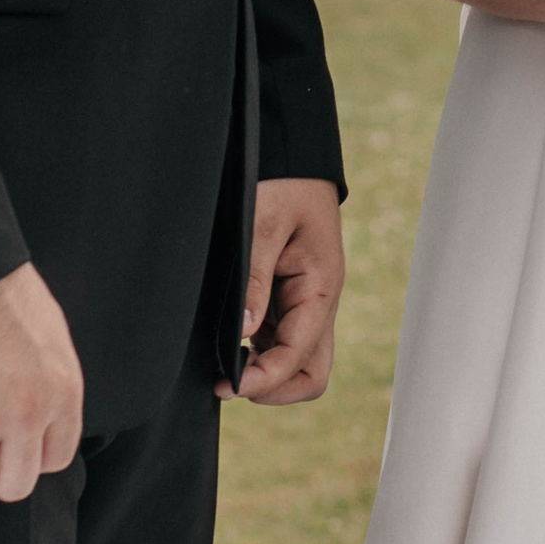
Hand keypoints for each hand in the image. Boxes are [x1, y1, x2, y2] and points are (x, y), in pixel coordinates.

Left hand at [232, 177, 342, 405]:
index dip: (266, 380)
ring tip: (223, 365)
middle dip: (274, 389)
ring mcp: (303, 303)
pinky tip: (229, 343)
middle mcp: (318, 302)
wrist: (290, 154)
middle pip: (311, 373)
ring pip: (296, 361)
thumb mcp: (262, 223)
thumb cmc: (281, 181)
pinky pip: (279, 340)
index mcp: (321, 287)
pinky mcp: (287, 297)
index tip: (227, 385)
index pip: (301, 357)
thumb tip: (243, 333)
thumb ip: (254, 279)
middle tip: (229, 383)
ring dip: (264, 372)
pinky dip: (257, 352)